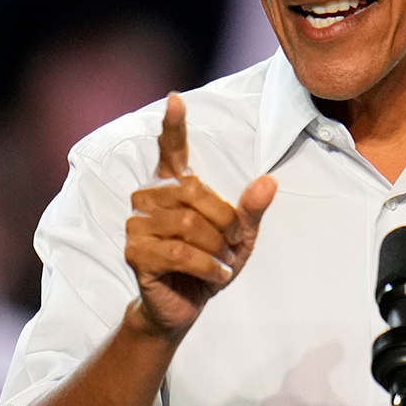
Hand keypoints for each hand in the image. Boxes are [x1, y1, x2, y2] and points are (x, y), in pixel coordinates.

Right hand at [125, 93, 276, 337]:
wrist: (186, 306)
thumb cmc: (211, 262)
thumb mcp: (240, 235)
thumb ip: (252, 208)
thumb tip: (269, 181)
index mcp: (173, 187)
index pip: (170, 150)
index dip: (173, 126)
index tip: (176, 99)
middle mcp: (149, 199)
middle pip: (193, 193)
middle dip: (223, 221)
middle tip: (234, 245)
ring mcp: (137, 225)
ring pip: (188, 225)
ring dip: (216, 248)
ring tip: (224, 262)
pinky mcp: (135, 254)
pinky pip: (179, 253)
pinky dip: (207, 266)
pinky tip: (218, 275)